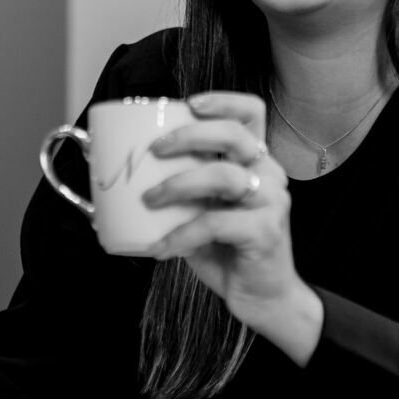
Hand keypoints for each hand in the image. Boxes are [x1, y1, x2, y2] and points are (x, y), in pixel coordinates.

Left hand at [142, 91, 323, 361]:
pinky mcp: (265, 233)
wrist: (264, 298)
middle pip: (234, 135)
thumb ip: (184, 190)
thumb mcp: (204, 211)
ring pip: (224, 176)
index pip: (252, 114)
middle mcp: (269, 175)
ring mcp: (271, 202)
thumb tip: (128, 176)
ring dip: (179, 184)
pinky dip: (182, 234)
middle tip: (155, 150)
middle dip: (190, 135)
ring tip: (149, 200)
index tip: (188, 103)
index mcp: (256, 162)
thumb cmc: (229, 251)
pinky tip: (162, 247)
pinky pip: (216, 224)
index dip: (223, 101)